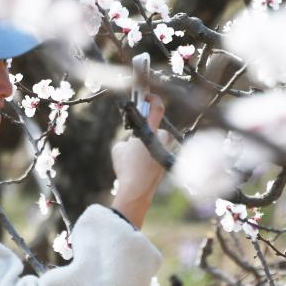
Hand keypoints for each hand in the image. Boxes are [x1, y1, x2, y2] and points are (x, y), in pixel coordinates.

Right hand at [111, 94, 169, 227]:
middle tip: (135, 143)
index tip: (147, 96)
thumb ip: (128, 139)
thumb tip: (133, 142)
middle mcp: (163, 140)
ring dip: (149, 145)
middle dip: (146, 133)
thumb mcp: (119, 148)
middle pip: (156, 129)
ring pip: (157, 142)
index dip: (153, 99)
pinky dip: (150, 157)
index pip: (157, 109)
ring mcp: (166, 151)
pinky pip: (157, 154)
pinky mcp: (166, 162)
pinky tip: (141, 167)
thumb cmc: (126, 167)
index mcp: (151, 132)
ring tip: (137, 159)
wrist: (137, 189)